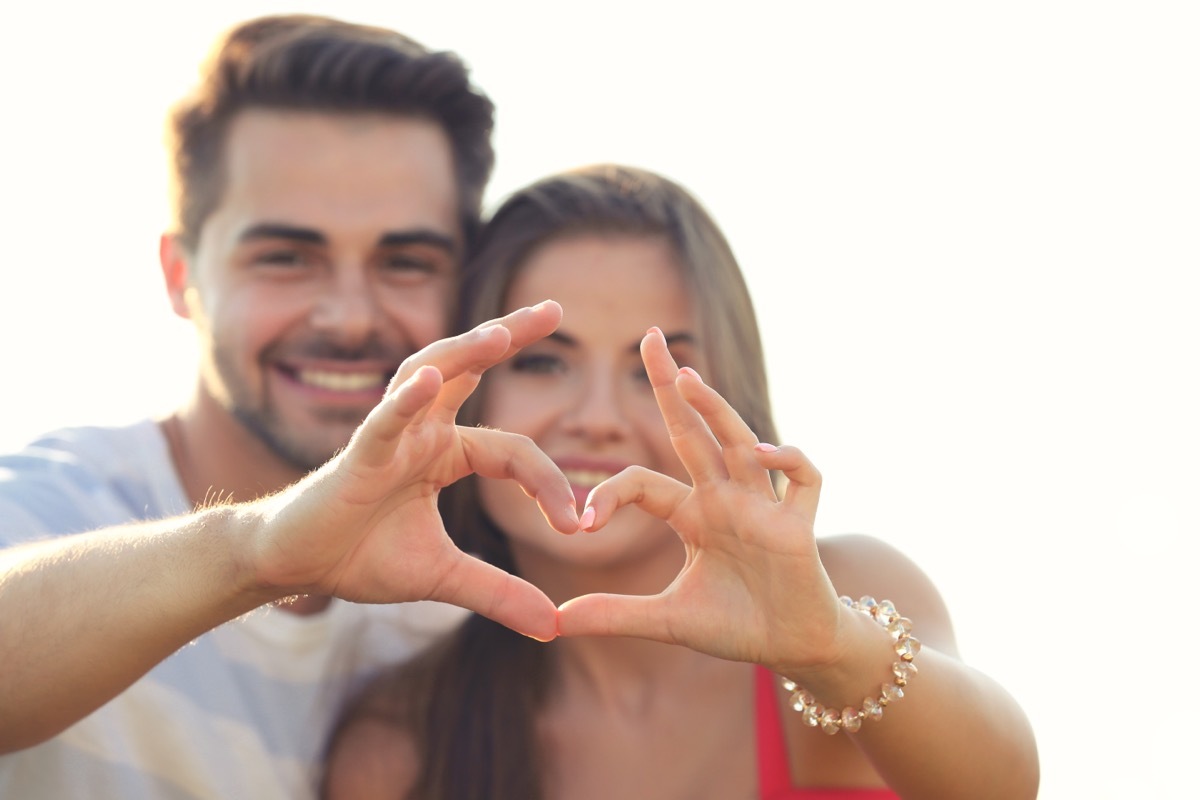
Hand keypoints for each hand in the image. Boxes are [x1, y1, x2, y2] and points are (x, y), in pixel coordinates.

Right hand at [249, 302, 576, 641]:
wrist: (295, 567)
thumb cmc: (361, 556)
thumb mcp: (445, 578)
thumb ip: (499, 594)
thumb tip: (554, 627)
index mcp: (445, 453)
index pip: (514, 451)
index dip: (550, 485)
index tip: (579, 527)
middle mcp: (421, 432)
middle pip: (469, 372)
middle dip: (509, 335)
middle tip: (554, 307)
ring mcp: (389, 438)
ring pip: (429, 379)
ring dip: (464, 352)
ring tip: (503, 332)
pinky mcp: (355, 457)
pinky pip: (383, 422)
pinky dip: (404, 402)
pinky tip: (428, 382)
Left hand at [557, 327, 844, 672]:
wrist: (795, 647)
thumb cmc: (737, 625)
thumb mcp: (670, 621)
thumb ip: (617, 615)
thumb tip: (555, 622)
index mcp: (694, 515)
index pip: (645, 482)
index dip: (611, 495)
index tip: (584, 524)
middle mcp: (726, 499)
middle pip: (696, 431)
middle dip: (673, 386)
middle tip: (649, 337)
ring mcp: (764, 507)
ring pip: (742, 443)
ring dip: (718, 411)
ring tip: (690, 379)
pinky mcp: (800, 525)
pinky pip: (804, 478)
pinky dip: (789, 460)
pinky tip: (763, 453)